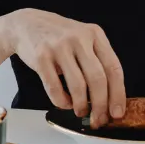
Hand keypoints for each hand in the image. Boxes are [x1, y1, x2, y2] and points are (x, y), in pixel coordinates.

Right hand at [3, 8, 125, 123]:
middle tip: (99, 119)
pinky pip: (54, 87)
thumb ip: (97, 60)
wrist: (26, 24)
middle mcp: (79, 38)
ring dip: (81, 105)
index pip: (113, 68)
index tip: (117, 112)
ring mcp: (59, 47)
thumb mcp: (83, 39)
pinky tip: (64, 103)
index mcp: (95, 34)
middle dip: (100, 105)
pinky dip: (61, 101)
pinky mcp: (41, 56)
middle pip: (98, 79)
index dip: (118, 94)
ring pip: (78, 85)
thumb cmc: (59, 37)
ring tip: (80, 112)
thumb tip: (110, 98)